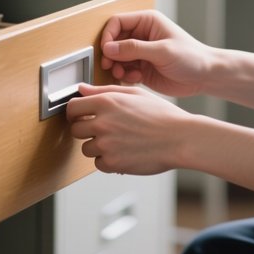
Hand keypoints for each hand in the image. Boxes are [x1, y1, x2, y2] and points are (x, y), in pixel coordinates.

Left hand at [67, 83, 191, 174]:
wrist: (180, 138)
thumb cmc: (161, 114)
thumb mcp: (134, 93)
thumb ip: (104, 90)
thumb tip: (82, 89)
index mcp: (106, 101)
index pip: (73, 107)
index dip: (74, 112)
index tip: (79, 116)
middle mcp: (102, 122)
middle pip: (75, 130)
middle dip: (85, 130)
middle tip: (102, 130)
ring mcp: (106, 144)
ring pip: (86, 149)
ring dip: (97, 146)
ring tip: (119, 141)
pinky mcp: (112, 163)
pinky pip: (99, 163)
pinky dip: (108, 160)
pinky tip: (124, 152)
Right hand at [100, 9, 211, 96]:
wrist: (205, 76)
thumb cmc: (191, 57)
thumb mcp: (162, 51)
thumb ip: (134, 49)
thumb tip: (109, 48)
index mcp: (147, 22)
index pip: (117, 22)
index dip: (108, 36)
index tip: (106, 51)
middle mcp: (141, 35)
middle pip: (113, 40)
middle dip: (110, 54)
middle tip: (110, 66)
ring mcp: (141, 52)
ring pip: (116, 57)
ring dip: (116, 67)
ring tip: (123, 74)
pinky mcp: (141, 68)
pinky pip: (124, 70)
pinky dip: (124, 76)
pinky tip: (135, 78)